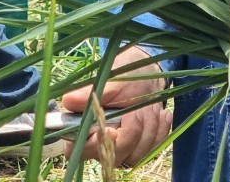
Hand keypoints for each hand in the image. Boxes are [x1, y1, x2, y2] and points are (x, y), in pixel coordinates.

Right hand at [61, 47, 169, 166]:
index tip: (112, 130)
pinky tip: (161, 114)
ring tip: (149, 106)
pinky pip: (153, 150)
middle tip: (135, 109)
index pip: (76, 150)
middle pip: (114, 155)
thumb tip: (68, 100)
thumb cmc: (122, 75)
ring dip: (148, 127)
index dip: (94, 145)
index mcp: (83, 128)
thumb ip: (89, 94)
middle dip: (131, 130)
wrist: (148, 76)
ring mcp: (120, 151)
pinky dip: (160, 130)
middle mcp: (99, 145)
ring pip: (136, 155)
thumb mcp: (108, 81)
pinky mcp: (139, 151)